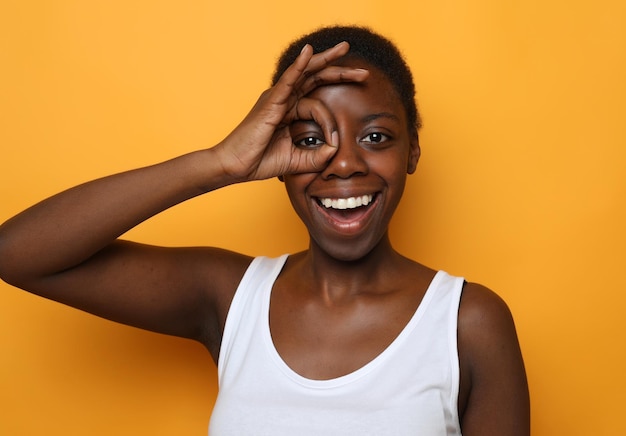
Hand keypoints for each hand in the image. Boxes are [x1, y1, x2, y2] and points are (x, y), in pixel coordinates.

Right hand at [214, 42, 368, 181]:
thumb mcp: (298, 161)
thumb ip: (318, 156)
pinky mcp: (271, 102)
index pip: (319, 102)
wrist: (236, 166)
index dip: (332, 122)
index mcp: (290, 111)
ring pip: (306, 74)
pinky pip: (288, 79)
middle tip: (363, 72)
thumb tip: (336, 149)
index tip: (334, 143)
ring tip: (344, 49)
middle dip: (339, 71)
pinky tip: (309, 52)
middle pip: (315, 78)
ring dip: (326, 60)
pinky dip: (299, 65)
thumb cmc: (260, 161)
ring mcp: (277, 97)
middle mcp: (284, 99)